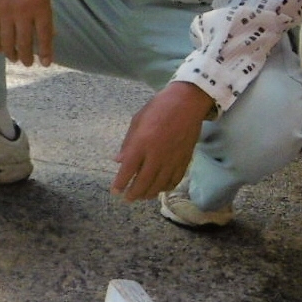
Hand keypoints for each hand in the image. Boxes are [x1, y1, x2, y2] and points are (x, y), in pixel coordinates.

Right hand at [0, 0, 53, 65]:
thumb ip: (45, 14)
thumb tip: (47, 35)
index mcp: (40, 6)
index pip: (44, 35)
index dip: (46, 52)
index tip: (46, 63)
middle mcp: (23, 12)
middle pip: (25, 43)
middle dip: (27, 57)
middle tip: (27, 63)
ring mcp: (6, 12)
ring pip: (8, 42)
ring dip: (11, 54)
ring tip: (14, 58)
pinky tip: (0, 49)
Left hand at [110, 82, 213, 201]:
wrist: (187, 103)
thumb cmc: (158, 108)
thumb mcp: (137, 121)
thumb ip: (127, 143)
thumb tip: (118, 161)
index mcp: (141, 144)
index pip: (127, 170)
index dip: (120, 184)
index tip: (115, 191)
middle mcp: (156, 156)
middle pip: (143, 183)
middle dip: (134, 194)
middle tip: (128, 198)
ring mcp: (172, 160)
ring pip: (159, 185)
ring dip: (149, 194)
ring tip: (142, 196)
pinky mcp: (184, 160)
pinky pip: (174, 180)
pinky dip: (166, 187)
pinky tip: (160, 188)